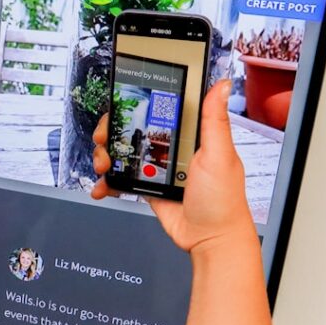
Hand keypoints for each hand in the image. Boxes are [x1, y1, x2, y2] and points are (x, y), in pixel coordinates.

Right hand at [91, 80, 256, 252]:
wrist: (210, 239)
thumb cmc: (222, 200)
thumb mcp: (219, 155)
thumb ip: (215, 121)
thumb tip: (220, 85)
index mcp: (191, 134)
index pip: (158, 108)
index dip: (136, 104)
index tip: (120, 105)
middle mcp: (172, 147)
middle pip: (133, 129)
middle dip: (112, 132)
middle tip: (105, 139)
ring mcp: (158, 167)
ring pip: (123, 152)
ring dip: (106, 157)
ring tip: (104, 167)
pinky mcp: (148, 186)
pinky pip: (122, 178)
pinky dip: (108, 182)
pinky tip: (102, 186)